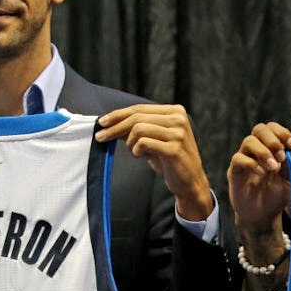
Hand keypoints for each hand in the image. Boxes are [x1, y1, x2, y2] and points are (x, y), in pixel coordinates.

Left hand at [95, 104, 212, 220]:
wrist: (190, 182)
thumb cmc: (169, 160)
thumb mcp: (153, 139)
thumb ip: (136, 129)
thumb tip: (110, 123)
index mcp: (175, 111)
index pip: (139, 108)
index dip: (118, 114)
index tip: (102, 122)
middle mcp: (178, 119)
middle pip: (137, 117)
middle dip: (115, 127)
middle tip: (100, 137)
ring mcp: (178, 133)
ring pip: (138, 129)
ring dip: (129, 143)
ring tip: (135, 152)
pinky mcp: (174, 149)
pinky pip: (143, 143)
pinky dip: (137, 151)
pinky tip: (142, 157)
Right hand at [227, 122, 290, 243]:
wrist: (263, 216)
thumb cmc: (277, 195)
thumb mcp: (290, 179)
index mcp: (271, 148)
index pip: (273, 128)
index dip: (282, 133)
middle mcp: (256, 150)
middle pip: (260, 129)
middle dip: (273, 140)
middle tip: (282, 156)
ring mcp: (244, 159)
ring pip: (249, 141)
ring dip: (263, 152)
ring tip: (274, 167)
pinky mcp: (234, 171)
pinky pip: (238, 158)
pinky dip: (252, 163)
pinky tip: (262, 173)